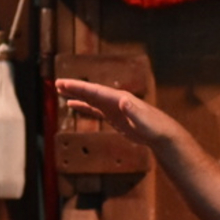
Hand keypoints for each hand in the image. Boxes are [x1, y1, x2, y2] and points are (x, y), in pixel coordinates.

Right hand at [55, 77, 176, 147]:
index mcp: (120, 99)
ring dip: (77, 94)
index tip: (64, 84)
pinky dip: (84, 106)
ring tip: (61, 90)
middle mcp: (115, 100)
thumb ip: (133, 111)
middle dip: (74, 88)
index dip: (79, 88)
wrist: (163, 135)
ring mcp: (114, 107)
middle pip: (91, 92)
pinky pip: (95, 109)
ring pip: (91, 99)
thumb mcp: (144, 121)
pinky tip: (74, 105)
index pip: (95, 91)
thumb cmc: (155, 128)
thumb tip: (123, 100)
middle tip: (57, 83)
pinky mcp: (114, 116)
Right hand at [55, 77, 219, 219]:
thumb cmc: (184, 157)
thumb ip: (146, 121)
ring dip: (87, 101)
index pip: (107, 96)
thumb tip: (122, 101)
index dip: (85, 90)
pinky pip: (113, 120)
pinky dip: (98, 115)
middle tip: (56, 85)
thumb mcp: (165, 138)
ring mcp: (138, 123)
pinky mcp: (139, 135)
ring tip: (66, 97)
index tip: (63, 84)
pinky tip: (91, 117)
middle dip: (82, 90)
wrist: (198, 172)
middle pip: (105, 97)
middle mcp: (138, 113)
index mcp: (139, 112)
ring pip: (107, 107)